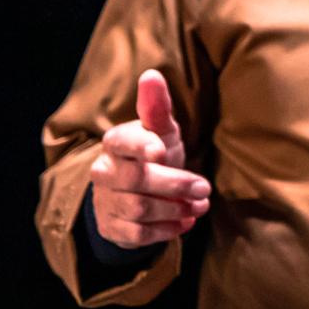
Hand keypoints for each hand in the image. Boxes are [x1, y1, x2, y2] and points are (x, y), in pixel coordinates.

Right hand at [86, 70, 209, 248]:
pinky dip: (165, 230)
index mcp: (116, 142)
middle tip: (205, 188)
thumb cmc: (155, 153)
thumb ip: (157, 107)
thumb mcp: (161, 130)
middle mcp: (104, 171)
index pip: (123, 142)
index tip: (162, 152)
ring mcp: (105, 201)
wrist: (136, 192)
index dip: (141, 147)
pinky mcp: (111, 227)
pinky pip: (137, 234)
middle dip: (175, 185)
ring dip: (175, 209)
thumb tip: (152, 75)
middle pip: (137, 180)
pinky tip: (185, 223)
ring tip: (200, 205)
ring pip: (139, 208)